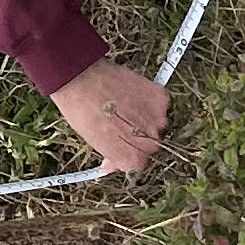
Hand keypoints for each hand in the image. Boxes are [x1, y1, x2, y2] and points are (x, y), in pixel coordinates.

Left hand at [53, 60, 170, 174]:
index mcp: (134, 161)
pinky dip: (150, 99)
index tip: (124, 142)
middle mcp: (151, 145)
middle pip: (152, 143)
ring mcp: (159, 120)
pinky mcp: (162, 98)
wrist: (82, 81)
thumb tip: (112, 163)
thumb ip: (112, 155)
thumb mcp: (94, 142)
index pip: (139, 162)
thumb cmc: (82, 113)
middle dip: (140, 134)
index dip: (130, 150)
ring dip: (147, 116)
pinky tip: (132, 92)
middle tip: (124, 121)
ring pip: (157, 122)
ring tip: (126, 104)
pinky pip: (159, 102)